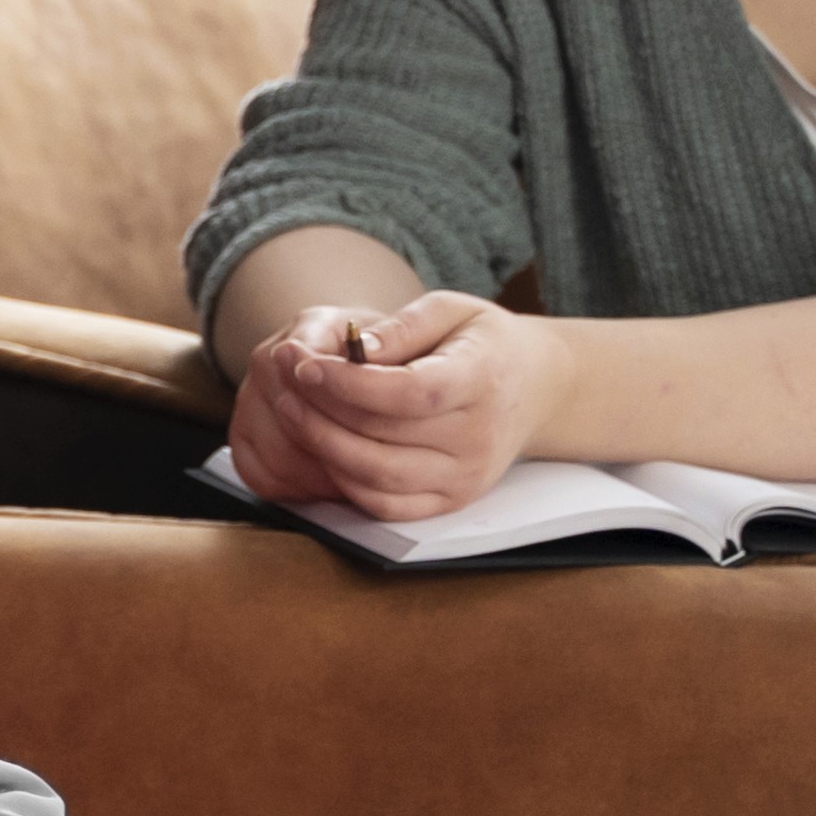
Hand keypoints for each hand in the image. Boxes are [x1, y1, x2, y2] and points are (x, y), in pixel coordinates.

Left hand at [223, 293, 552, 521]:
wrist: (534, 388)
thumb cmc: (483, 342)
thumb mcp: (452, 310)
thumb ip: (404, 325)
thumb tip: (355, 346)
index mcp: (483, 382)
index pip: (409, 393)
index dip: (347, 383)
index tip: (303, 363)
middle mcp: (477, 439)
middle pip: (382, 436)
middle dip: (319, 408)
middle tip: (281, 377)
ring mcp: (464, 478)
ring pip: (375, 476)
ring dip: (321, 445)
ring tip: (288, 408)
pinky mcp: (449, 502)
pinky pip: (384, 505)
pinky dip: (342, 481)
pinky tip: (318, 446)